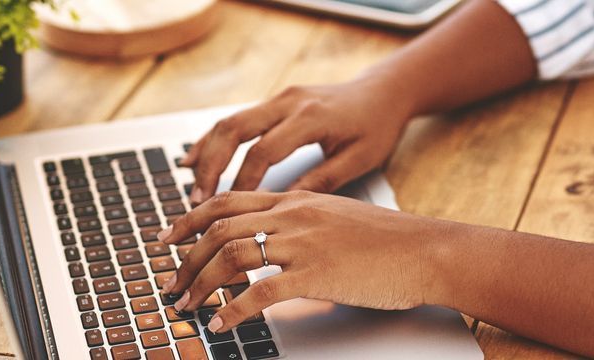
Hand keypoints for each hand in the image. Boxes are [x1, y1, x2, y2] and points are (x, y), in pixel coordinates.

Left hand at [155, 191, 458, 332]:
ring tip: (188, 306)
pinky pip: (259, 291)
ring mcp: (303, 243)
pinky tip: (222, 323)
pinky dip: (232, 309)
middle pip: (219, 226)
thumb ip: (302, 224)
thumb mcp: (337, 218)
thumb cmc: (389, 241)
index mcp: (296, 199)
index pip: (228, 200)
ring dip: (201, 283)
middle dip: (186, 257)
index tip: (168, 237)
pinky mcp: (315, 274)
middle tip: (170, 281)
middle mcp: (293, 215)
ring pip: (232, 256)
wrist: (425, 250)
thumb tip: (273, 243)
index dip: (190, 218)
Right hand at [181, 79, 415, 202]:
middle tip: (198, 201)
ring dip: (206, 154)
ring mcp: (280, 98)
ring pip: (229, 121)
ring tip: (191, 186)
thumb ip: (320, 181)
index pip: (264, 151)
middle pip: (235, 130)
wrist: (384, 92)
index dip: (243, 182)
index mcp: (312, 118)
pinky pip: (236, 119)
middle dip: (211, 167)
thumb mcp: (359, 159)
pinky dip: (214, 140)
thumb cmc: (377, 126)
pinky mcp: (276, 101)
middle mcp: (290, 102)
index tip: (232, 212)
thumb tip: (282, 209)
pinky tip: (195, 159)